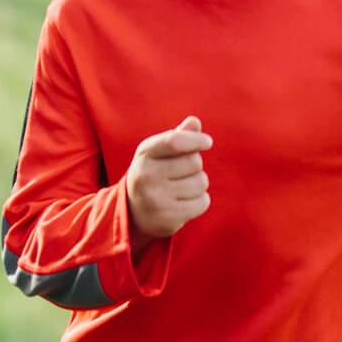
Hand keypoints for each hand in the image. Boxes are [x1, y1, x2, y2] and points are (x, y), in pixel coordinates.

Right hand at [125, 116, 212, 247]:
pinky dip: (200, 201)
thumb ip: (178, 136)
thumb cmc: (152, 173)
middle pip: (195, 162)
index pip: (174, 141)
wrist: (133, 212)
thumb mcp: (158, 152)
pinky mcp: (167, 218)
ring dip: (198, 184)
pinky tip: (184, 202)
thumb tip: (195, 122)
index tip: (207, 142)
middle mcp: (146, 176)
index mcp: (144, 154)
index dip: (196, 140)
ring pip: (201, 183)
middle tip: (182, 173)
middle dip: (196, 166)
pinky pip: (203, 202)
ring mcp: (155, 199)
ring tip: (181, 188)